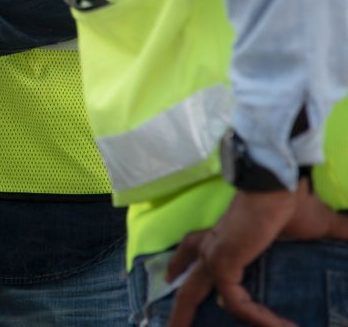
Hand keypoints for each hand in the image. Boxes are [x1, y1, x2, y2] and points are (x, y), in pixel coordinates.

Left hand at [167, 178, 347, 326]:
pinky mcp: (223, 264)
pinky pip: (237, 302)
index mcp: (222, 236)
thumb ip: (332, 237)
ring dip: (206, 319)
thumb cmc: (291, 204)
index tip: (170, 276)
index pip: (192, 249)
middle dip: (178, 309)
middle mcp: (211, 247)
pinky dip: (258, 318)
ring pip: (194, 295)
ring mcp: (214, 256)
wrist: (280, 188)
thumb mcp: (312, 230)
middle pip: (186, 282)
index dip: (180, 263)